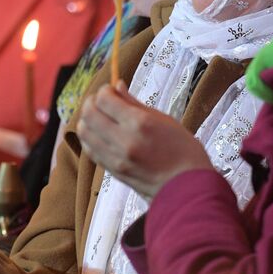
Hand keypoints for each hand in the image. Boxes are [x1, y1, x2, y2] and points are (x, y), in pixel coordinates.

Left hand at [77, 83, 212, 197]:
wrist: (188, 187)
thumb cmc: (183, 150)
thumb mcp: (164, 119)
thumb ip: (135, 103)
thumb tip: (117, 86)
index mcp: (140, 123)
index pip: (104, 100)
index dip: (105, 90)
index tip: (111, 89)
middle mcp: (124, 141)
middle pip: (89, 114)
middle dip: (92, 102)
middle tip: (102, 100)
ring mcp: (116, 158)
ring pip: (85, 132)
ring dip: (88, 119)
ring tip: (100, 116)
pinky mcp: (113, 171)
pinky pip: (90, 150)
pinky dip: (90, 137)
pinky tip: (100, 133)